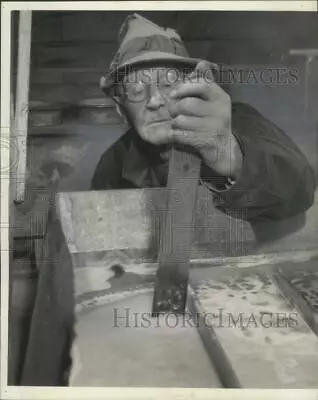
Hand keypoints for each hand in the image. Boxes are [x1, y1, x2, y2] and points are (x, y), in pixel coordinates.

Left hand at [168, 60, 242, 179]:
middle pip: (186, 104)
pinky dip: (174, 135)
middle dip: (174, 109)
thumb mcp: (213, 101)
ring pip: (180, 121)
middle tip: (173, 113)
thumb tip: (201, 63)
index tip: (173, 94)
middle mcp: (219, 111)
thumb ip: (205, 82)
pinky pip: (180, 135)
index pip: (203, 85)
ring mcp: (212, 128)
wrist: (224, 148)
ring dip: (174, 124)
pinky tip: (177, 135)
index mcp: (221, 97)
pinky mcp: (204, 142)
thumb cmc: (214, 120)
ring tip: (178, 125)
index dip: (184, 88)